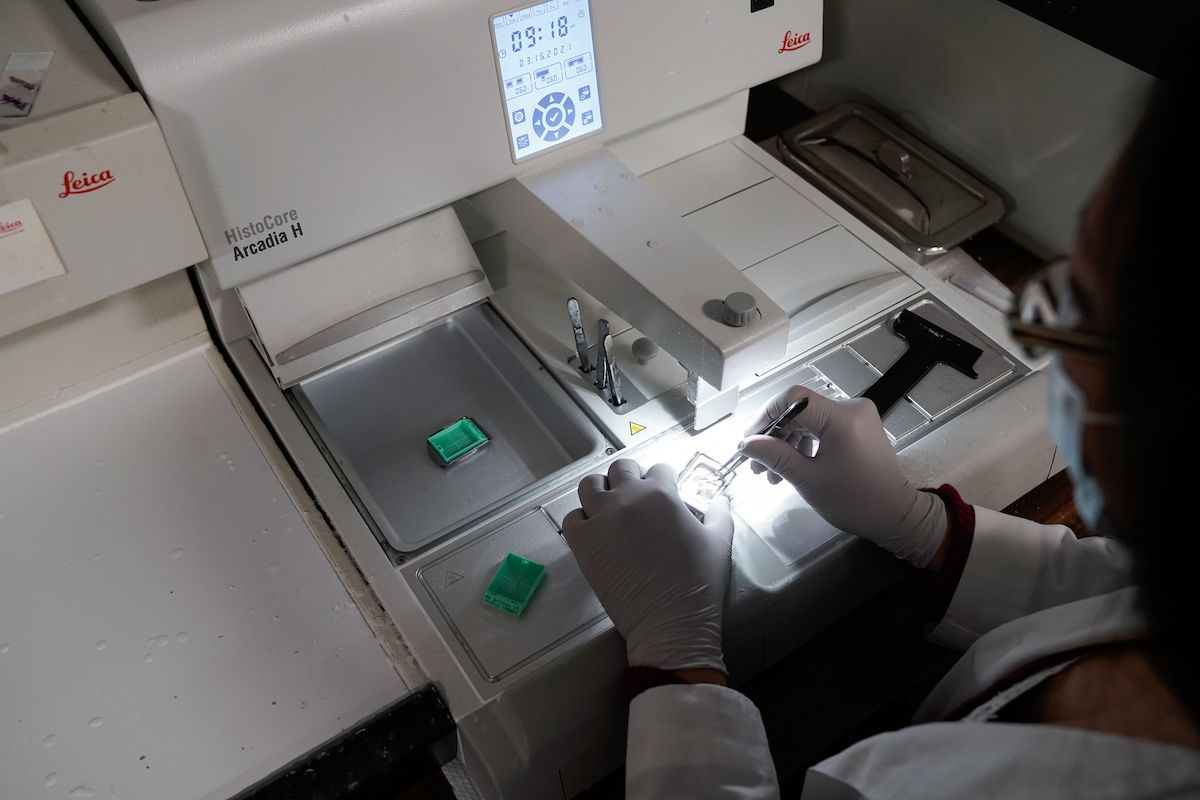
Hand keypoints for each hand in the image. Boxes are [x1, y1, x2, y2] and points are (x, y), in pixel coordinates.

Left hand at [562, 459, 733, 672]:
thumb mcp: (719, 541)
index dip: (663, 479)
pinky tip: (594, 532)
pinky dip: (581, 520)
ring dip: (600, 491)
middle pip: (621, 468)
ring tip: (609, 508)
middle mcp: (628, 498)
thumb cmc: (699, 582)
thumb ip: (719, 514)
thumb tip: (721, 500)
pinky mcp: (582, 542)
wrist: (670, 621)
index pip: (658, 469)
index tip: (664, 491)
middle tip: (636, 496)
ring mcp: (601, 519)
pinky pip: (572, 517)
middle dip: (630, 477)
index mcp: (662, 494)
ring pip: (590, 485)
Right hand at [738, 386, 946, 566]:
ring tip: (772, 473)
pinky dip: (804, 443)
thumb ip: (775, 456)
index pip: (792, 399)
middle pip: (799, 409)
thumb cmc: (854, 501)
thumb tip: (746, 444)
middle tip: (756, 464)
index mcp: (842, 418)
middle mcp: (851, 408)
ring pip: (808, 419)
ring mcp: (856, 416)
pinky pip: (822, 426)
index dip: (765, 416)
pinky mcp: (858, 426)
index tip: (749, 441)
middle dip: (774, 435)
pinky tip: (792, 466)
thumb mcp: (808, 480)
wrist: (895, 515)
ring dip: (787, 442)